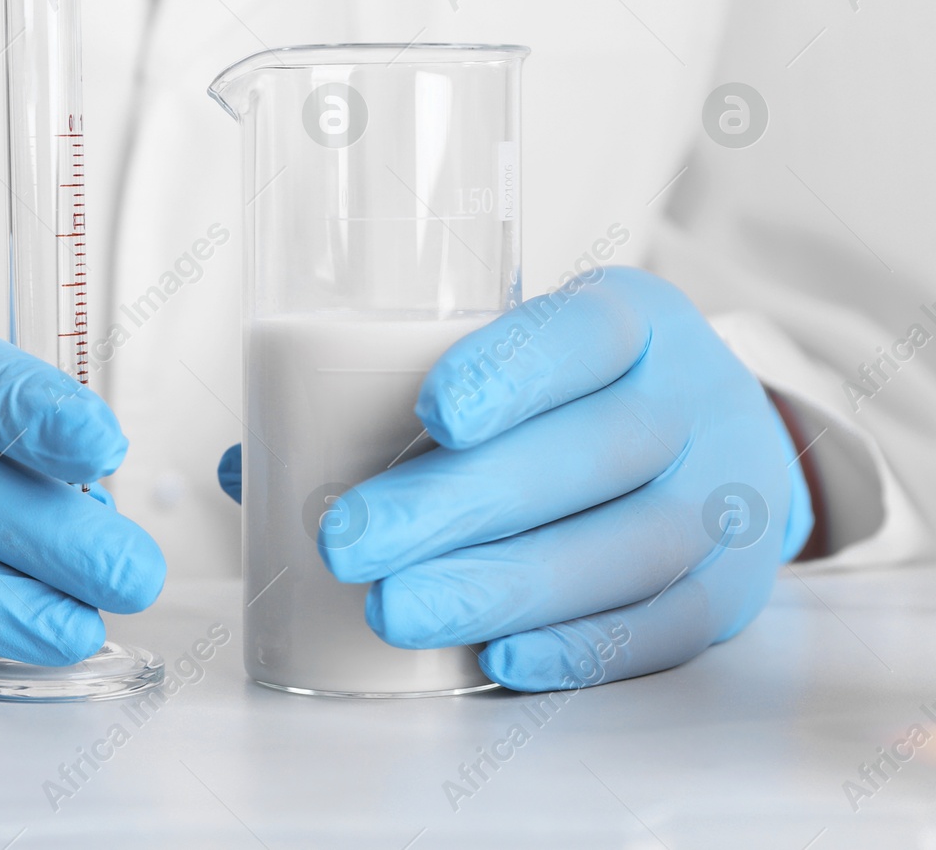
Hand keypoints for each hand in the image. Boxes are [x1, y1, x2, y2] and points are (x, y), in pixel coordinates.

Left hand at [218, 267, 810, 690]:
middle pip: (587, 454)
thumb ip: (390, 398)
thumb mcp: (519, 360)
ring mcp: (722, 503)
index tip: (433, 409)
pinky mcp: (730, 592)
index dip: (514, 370)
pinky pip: (662, 627)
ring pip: (623, 549)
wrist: (727, 442)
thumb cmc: (578, 398)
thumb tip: (251, 467)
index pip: (584, 333)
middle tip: (346, 543)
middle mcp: (689, 403)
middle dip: (458, 504)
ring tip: (393, 611)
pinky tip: (495, 659)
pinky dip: (577, 648)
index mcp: (632, 321)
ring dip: (501, 586)